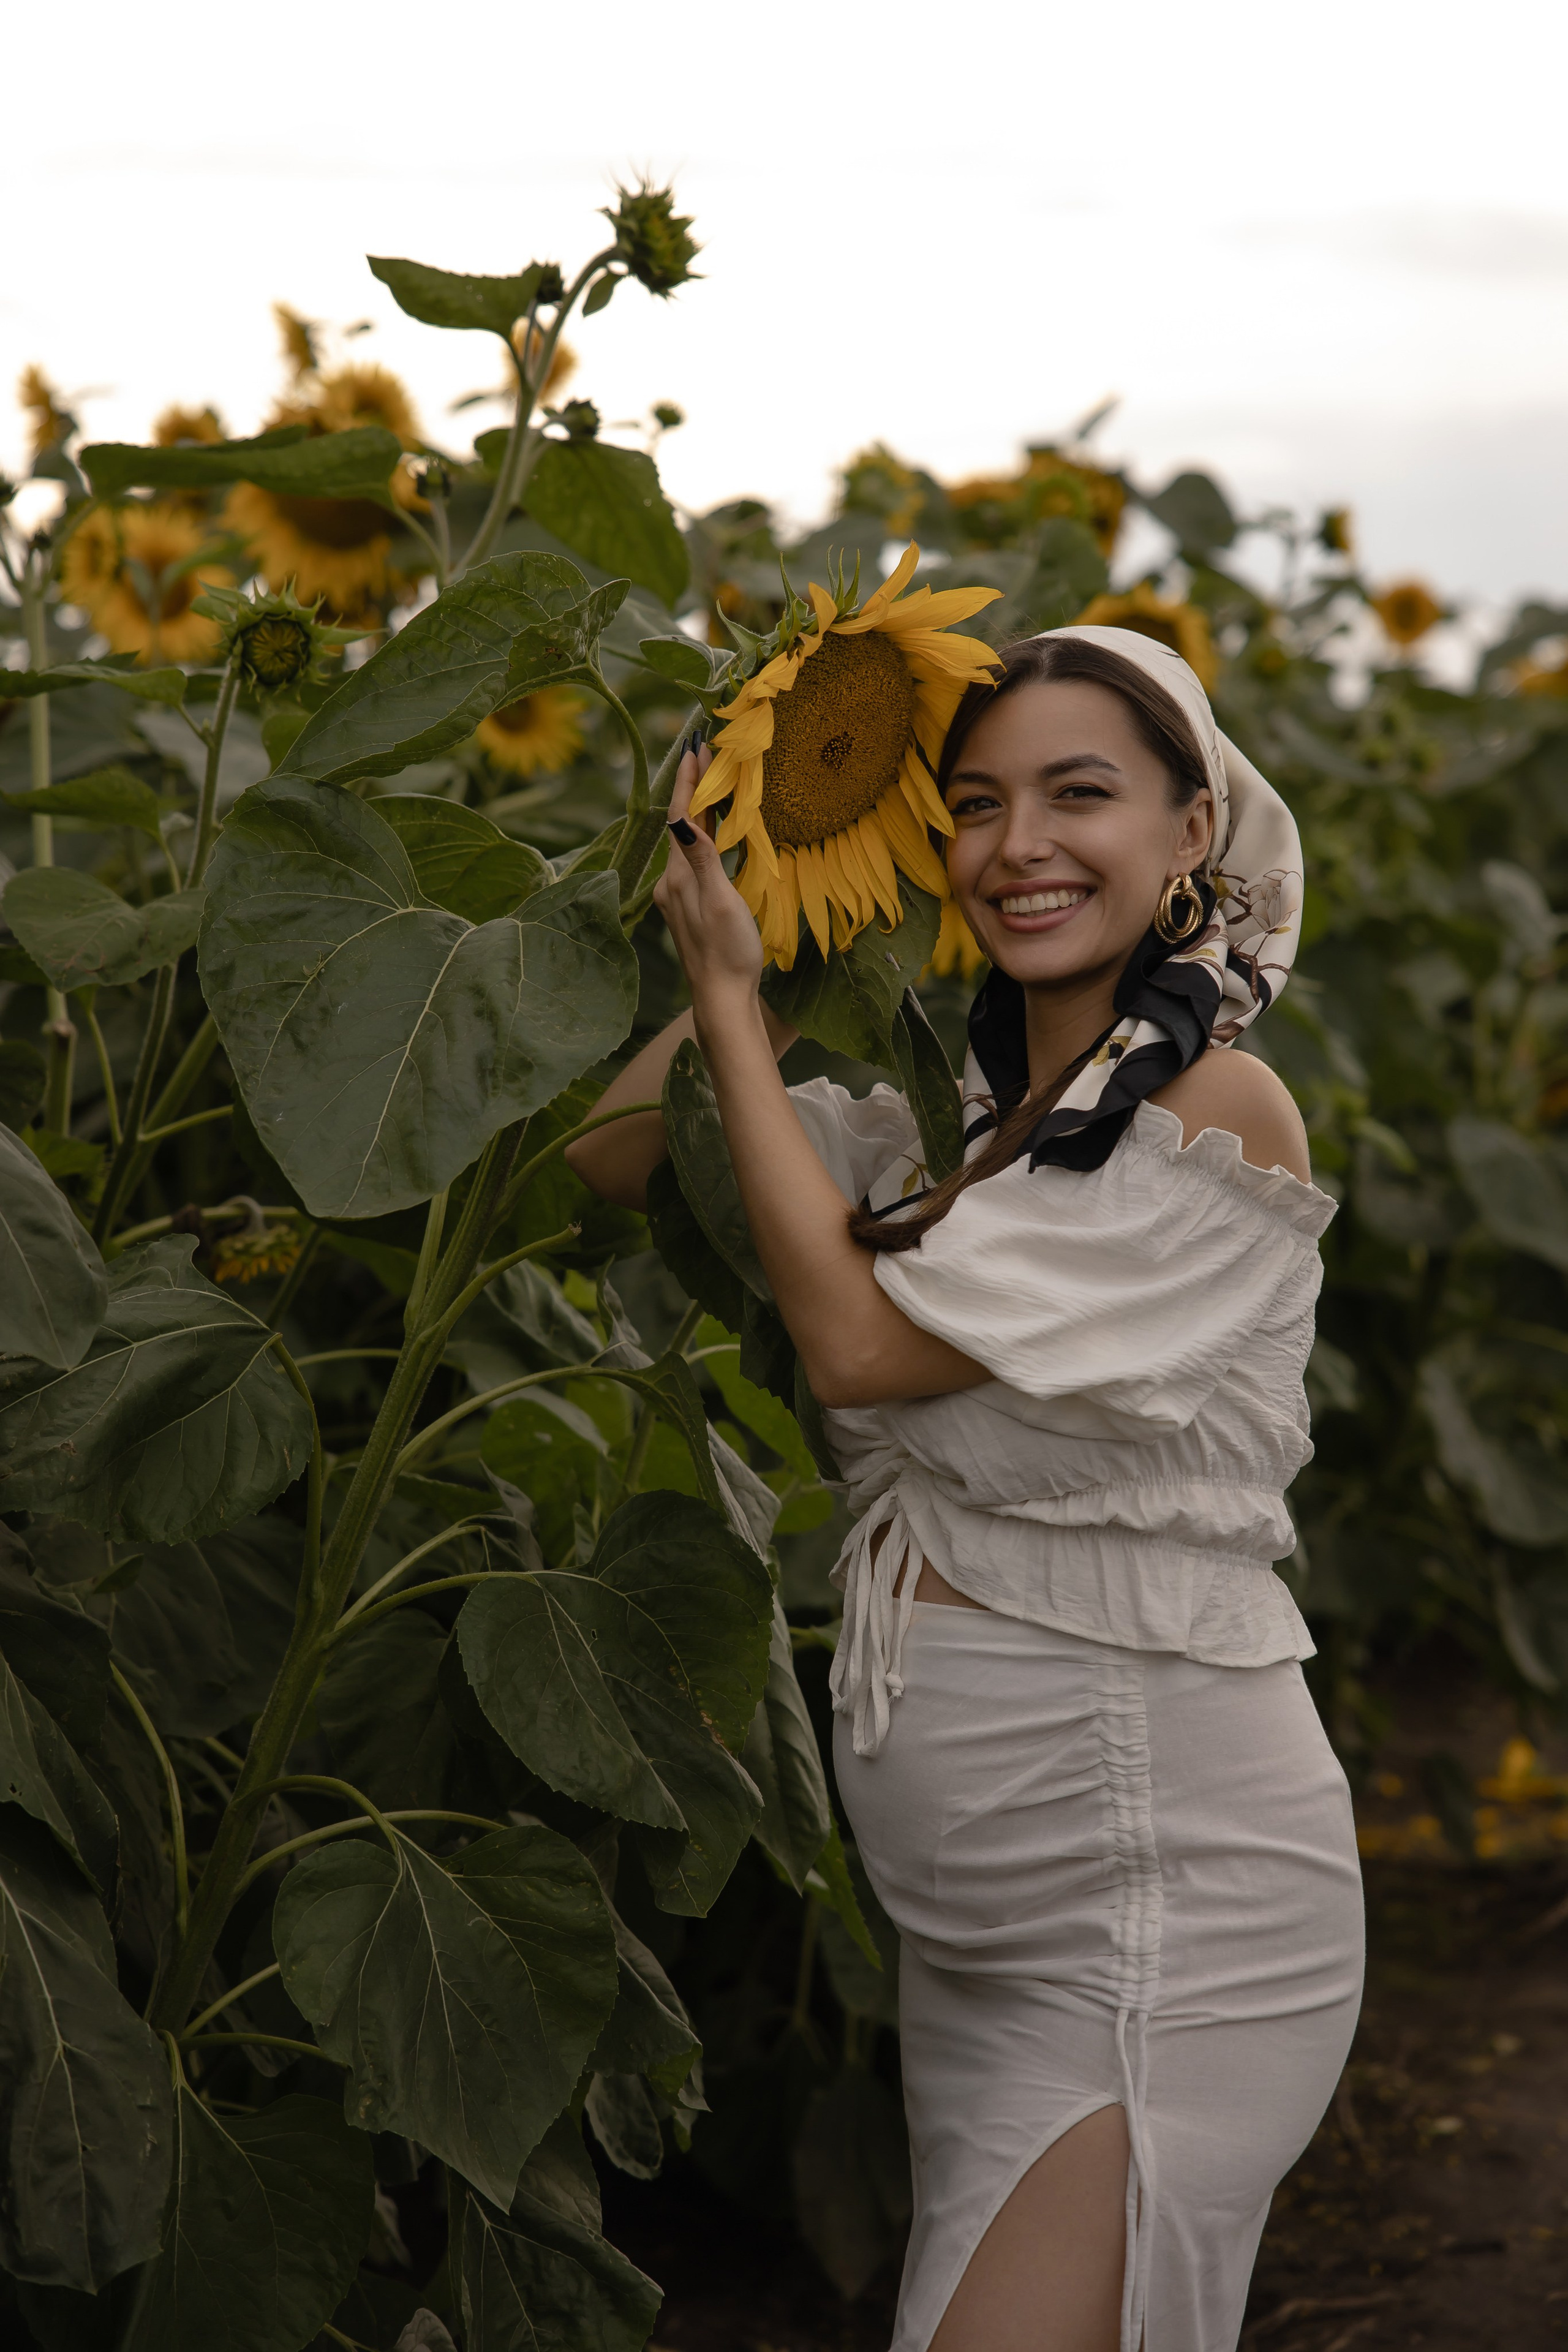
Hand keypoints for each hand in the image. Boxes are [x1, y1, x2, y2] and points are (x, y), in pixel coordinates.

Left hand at [654, 738, 765, 1020]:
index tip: (696, 745)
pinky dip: (705, 836)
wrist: (724, 1000)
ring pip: (688, 841)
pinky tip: (714, 834)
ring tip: (712, 781)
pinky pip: (695, 859)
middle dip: (693, 787)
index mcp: (679, 877)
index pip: (680, 816)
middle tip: (705, 752)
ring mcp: (680, 896)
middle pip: (681, 824)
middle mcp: (673, 883)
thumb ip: (704, 860)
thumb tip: (683, 818)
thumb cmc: (728, 953)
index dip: (689, 780)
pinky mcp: (691, 908)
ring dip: (699, 810)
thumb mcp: (720, 903)